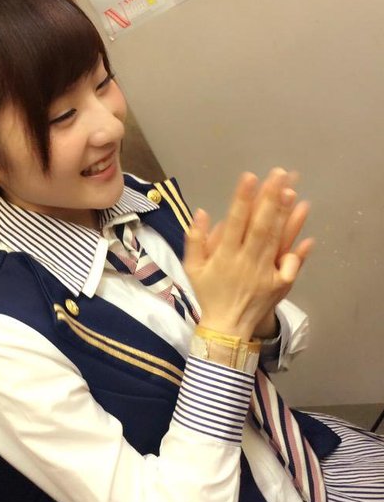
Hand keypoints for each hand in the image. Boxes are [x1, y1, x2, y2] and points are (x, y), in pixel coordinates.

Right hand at [184, 169, 313, 340]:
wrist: (227, 327)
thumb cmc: (209, 293)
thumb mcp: (192, 267)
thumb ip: (194, 239)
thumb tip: (201, 211)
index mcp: (224, 256)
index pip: (235, 222)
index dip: (242, 199)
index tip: (249, 177)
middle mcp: (245, 262)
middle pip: (260, 226)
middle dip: (269, 199)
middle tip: (278, 174)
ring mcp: (264, 273)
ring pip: (276, 240)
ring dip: (285, 216)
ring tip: (292, 192)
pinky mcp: (279, 285)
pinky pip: (290, 265)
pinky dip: (300, 251)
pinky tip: (309, 235)